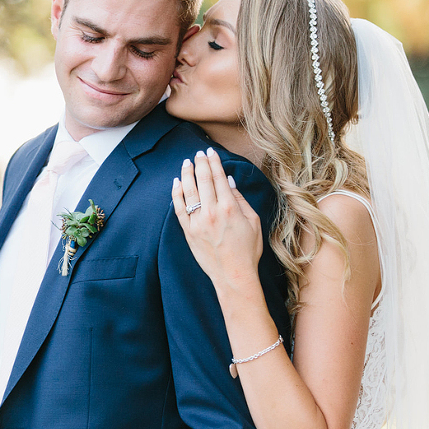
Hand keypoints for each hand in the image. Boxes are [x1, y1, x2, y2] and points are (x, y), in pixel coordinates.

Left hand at [171, 147, 263, 290]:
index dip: (214, 163)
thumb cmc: (247, 250)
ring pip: (189, 192)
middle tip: (198, 153)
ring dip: (187, 174)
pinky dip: (177, 194)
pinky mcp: (188, 232)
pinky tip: (176, 183)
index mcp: (230, 208)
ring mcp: (198, 222)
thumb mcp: (252, 221)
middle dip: (200, 164)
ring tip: (186, 163)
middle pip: (203, 181)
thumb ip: (240, 199)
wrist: (233, 275)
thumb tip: (228, 181)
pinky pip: (179, 209)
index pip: (219, 178)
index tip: (210, 152)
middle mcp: (212, 212)